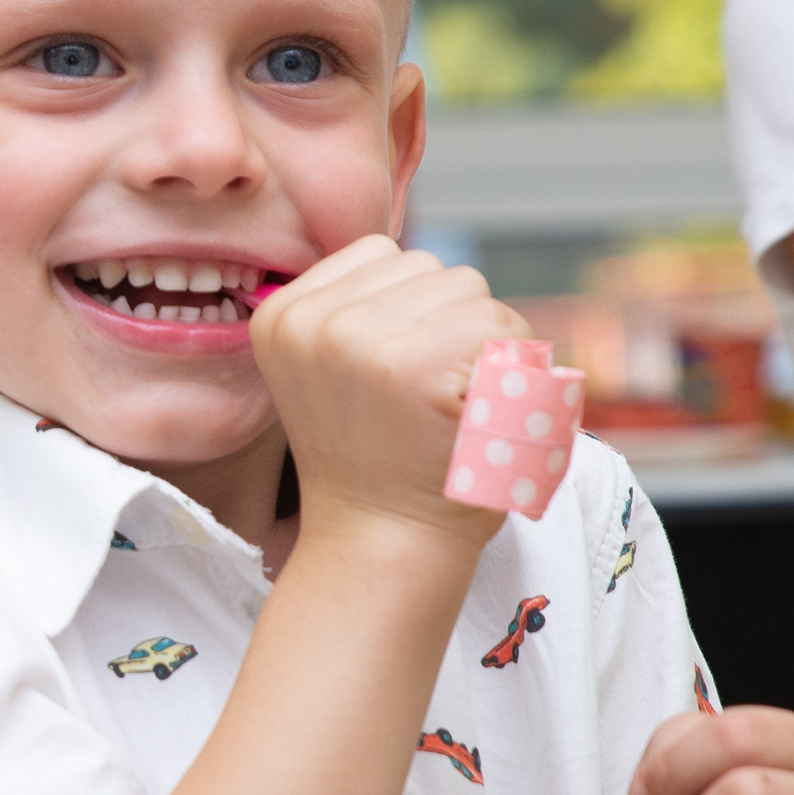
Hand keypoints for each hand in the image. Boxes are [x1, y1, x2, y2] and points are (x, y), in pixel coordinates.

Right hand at [247, 234, 527, 544]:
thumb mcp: (327, 370)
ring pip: (470, 290)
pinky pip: (503, 329)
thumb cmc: (374, 456)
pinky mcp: (416, 368)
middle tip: (424, 397)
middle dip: (448, 321)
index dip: (409, 307)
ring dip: (483, 342)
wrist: (381, 542)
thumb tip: (408, 263)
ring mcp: (361, 341)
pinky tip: (473, 415)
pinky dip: (511, 371)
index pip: (380, 253)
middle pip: (430, 266)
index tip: (394, 373)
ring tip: (450, 403)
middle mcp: (313, 321)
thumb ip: (349, 308)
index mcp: (282, 315)